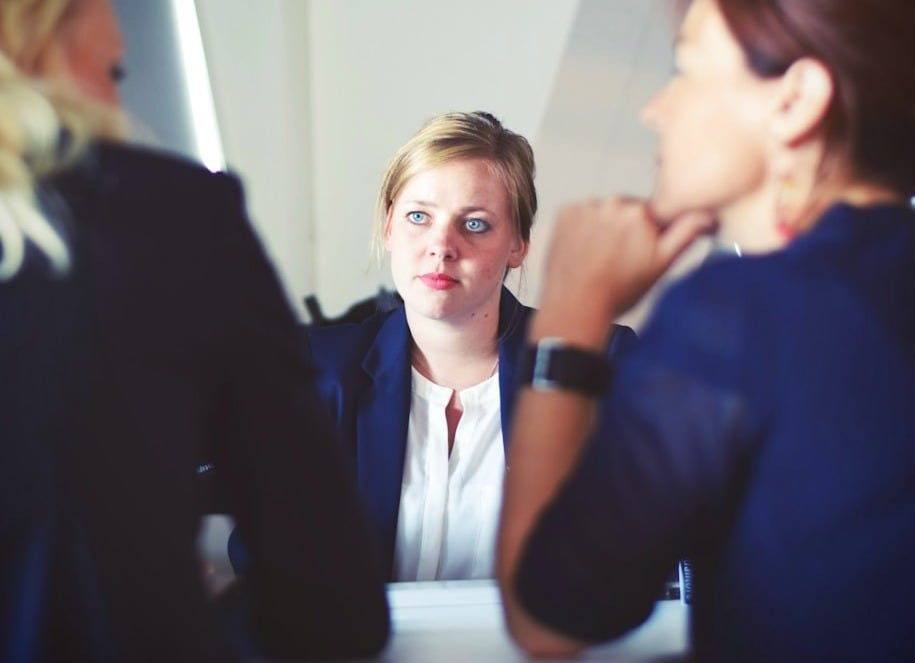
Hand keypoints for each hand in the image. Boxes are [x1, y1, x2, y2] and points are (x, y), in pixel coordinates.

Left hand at [535, 197, 713, 345]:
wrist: (575, 305)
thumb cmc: (617, 291)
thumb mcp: (661, 265)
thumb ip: (686, 233)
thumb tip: (707, 214)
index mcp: (641, 212)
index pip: (654, 213)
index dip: (650, 233)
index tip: (641, 249)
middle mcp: (613, 203)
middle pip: (627, 210)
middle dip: (627, 229)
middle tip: (620, 259)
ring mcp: (586, 207)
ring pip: (603, 212)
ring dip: (604, 227)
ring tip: (600, 257)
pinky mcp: (565, 213)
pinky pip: (580, 214)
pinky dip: (582, 228)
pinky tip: (584, 250)